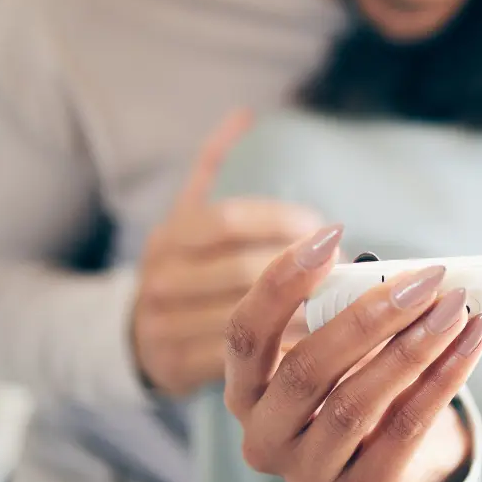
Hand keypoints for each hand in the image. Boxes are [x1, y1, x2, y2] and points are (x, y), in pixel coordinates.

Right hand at [132, 110, 325, 396]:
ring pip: (247, 318)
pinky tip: (320, 343)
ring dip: (302, 312)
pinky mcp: (176, 367)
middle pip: (242, 271)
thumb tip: (244, 114)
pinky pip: (241, 359)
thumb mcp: (188, 217)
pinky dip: (284, 350)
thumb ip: (214, 167)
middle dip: (302, 271)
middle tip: (347, 272)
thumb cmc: (184, 269)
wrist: (133, 340)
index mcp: (169, 236)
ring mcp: (163, 326)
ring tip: (347, 306)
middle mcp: (160, 279)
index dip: (283, 221)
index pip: (230, 220)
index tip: (326, 228)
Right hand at [224, 225, 481, 481]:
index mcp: (245, 392)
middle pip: (307, 369)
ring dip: (414, 346)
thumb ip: (344, 309)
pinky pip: (407, 429)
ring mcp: (311, 473)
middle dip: (370, 316)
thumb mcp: (335, 348)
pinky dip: (444, 378)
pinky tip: (470, 342)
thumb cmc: (353, 384)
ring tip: (455, 307)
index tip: (329, 234)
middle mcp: (265, 438)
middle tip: (422, 279)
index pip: (244, 334)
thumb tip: (398, 272)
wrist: (386, 460)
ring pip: (358, 402)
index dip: (282, 282)